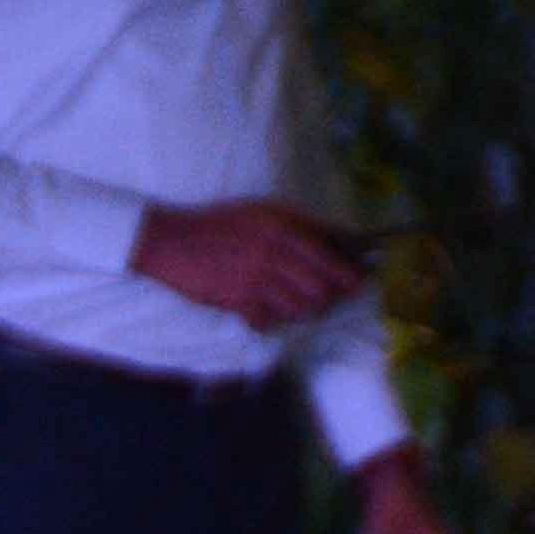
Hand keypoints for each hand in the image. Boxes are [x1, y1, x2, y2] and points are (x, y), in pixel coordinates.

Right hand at [129, 196, 367, 331]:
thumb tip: (336, 237)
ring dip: (307, 311)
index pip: (328, 255)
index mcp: (283, 227)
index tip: (361, 282)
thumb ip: (299, 224)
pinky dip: (276, 320)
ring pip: (301, 307)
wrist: (173, 242)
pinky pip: (271, 321)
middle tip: (335, 299)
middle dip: (332, 297)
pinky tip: (273, 312)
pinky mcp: (239, 301)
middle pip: (320, 286)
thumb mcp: (262, 212)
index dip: (349, 273)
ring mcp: (256, 280)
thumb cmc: (219, 225)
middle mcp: (274, 253)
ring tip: (305, 306)